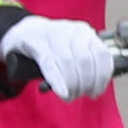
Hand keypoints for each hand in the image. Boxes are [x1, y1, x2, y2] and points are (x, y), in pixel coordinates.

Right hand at [0, 17, 114, 99]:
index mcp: (85, 33)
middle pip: (85, 61)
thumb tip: (95, 89)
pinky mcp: (35, 41)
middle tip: (79, 95)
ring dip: (71, 85)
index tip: (96, 91)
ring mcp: (53, 34)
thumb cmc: (53, 47)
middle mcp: (72, 31)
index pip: (102, 55)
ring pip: (67, 63)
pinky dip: (57, 80)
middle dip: (85, 83)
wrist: (25, 32)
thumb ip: (87, 66)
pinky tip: (62, 92)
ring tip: (69, 96)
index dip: (102, 77)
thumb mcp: (74, 51)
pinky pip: (49, 63)